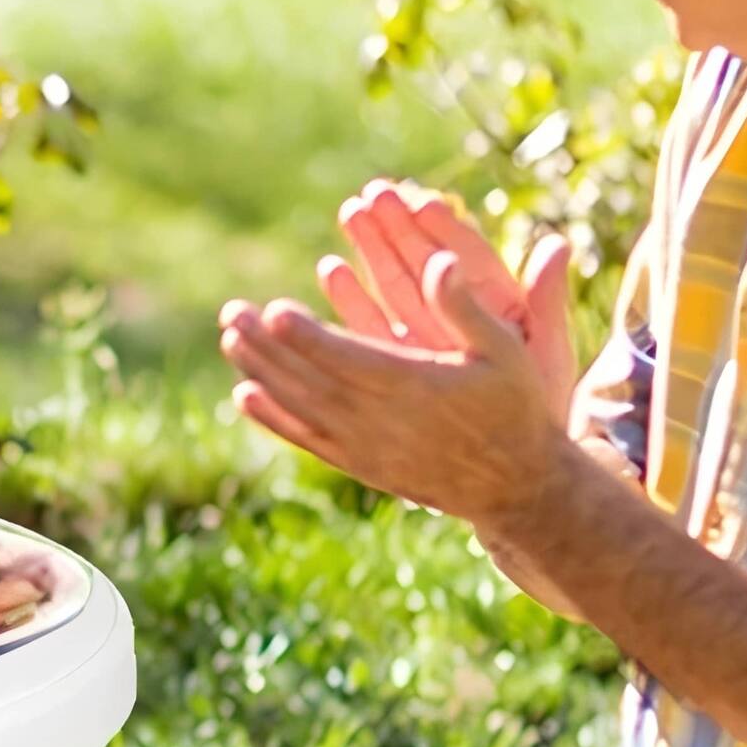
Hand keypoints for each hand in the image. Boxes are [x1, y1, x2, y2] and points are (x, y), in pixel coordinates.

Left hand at [220, 248, 576, 532]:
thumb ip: (465, 306)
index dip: (309, 337)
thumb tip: (440, 259)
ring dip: (261, 372)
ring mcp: (365, 446)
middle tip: (232, 311)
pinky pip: (308, 439)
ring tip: (229, 338)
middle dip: (268, 346)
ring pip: (301, 406)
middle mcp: (381, 419)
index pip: (349, 358)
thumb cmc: (516, 407)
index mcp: (415, 385)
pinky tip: (244, 394)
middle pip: (311, 379)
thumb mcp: (506, 350)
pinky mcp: (360, 465)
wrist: (517, 486)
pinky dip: (274, 419)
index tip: (273, 311)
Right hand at [313, 180, 578, 425]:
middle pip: (424, 262)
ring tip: (351, 212)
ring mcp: (424, 335)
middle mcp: (456, 315)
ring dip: (373, 248)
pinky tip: (331, 269)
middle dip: (399, 226)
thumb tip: (557, 245)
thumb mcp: (547, 352)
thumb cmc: (539, 403)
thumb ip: (544, 301)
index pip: (469, 258)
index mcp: (497, 306)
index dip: (447, 229)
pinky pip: (372, 324)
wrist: (515, 461)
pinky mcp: (398, 360)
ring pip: (394, 284)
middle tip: (374, 192)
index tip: (423, 200)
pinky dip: (352, 298)